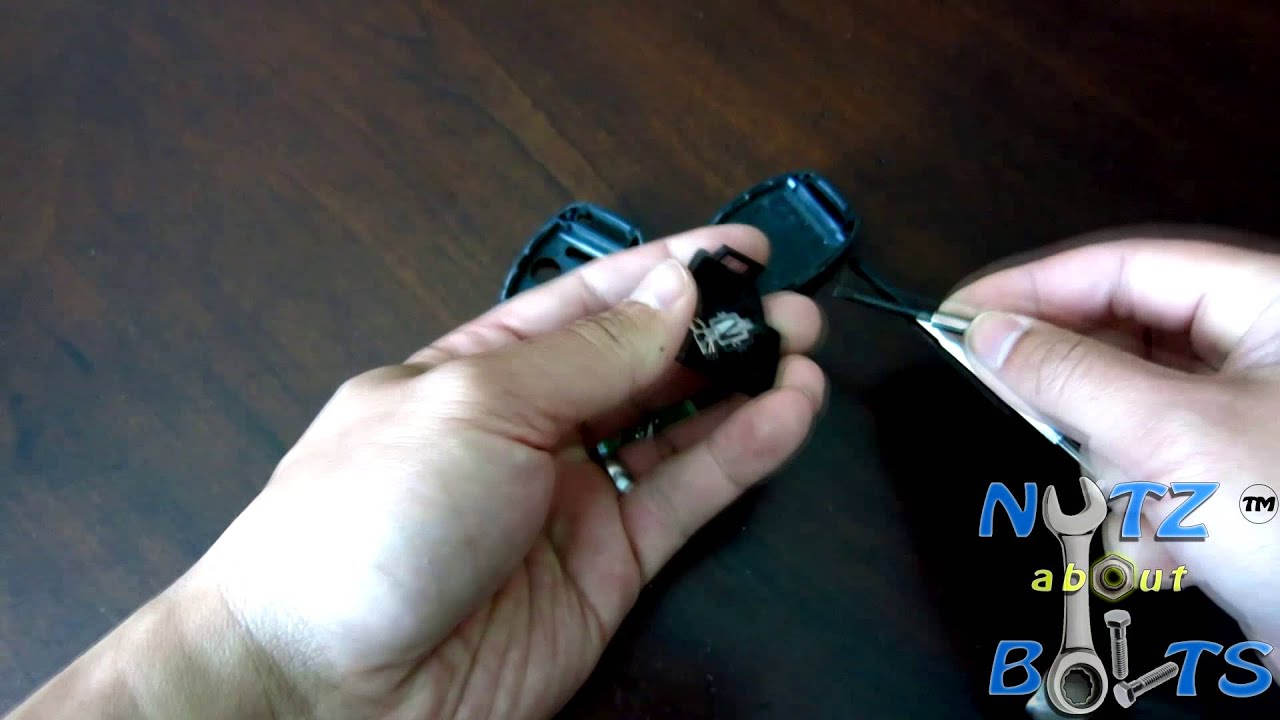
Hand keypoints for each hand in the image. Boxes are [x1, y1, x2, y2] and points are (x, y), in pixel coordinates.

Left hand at [7, 224, 824, 719]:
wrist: (330, 686)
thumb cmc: (364, 523)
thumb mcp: (476, 405)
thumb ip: (587, 353)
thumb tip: (671, 292)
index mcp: (479, 369)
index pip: (589, 301)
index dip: (665, 270)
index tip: (736, 249)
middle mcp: (531, 428)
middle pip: (643, 362)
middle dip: (717, 329)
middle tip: (787, 307)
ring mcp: (572, 500)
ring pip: (678, 429)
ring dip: (743, 388)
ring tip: (802, 352)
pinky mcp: (609, 569)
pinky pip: (687, 498)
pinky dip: (741, 457)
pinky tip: (784, 418)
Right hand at [941, 232, 1279, 673]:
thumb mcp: (1169, 436)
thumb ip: (1067, 375)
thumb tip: (992, 336)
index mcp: (1266, 304)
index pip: (1121, 268)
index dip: (1033, 288)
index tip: (962, 312)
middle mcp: (1257, 352)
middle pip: (1120, 342)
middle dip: (1083, 402)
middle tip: (1014, 404)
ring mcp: (1244, 418)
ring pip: (1128, 416)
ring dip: (1124, 475)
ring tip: (1155, 513)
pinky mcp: (1233, 478)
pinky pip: (1152, 469)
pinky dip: (1148, 512)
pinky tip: (1176, 547)